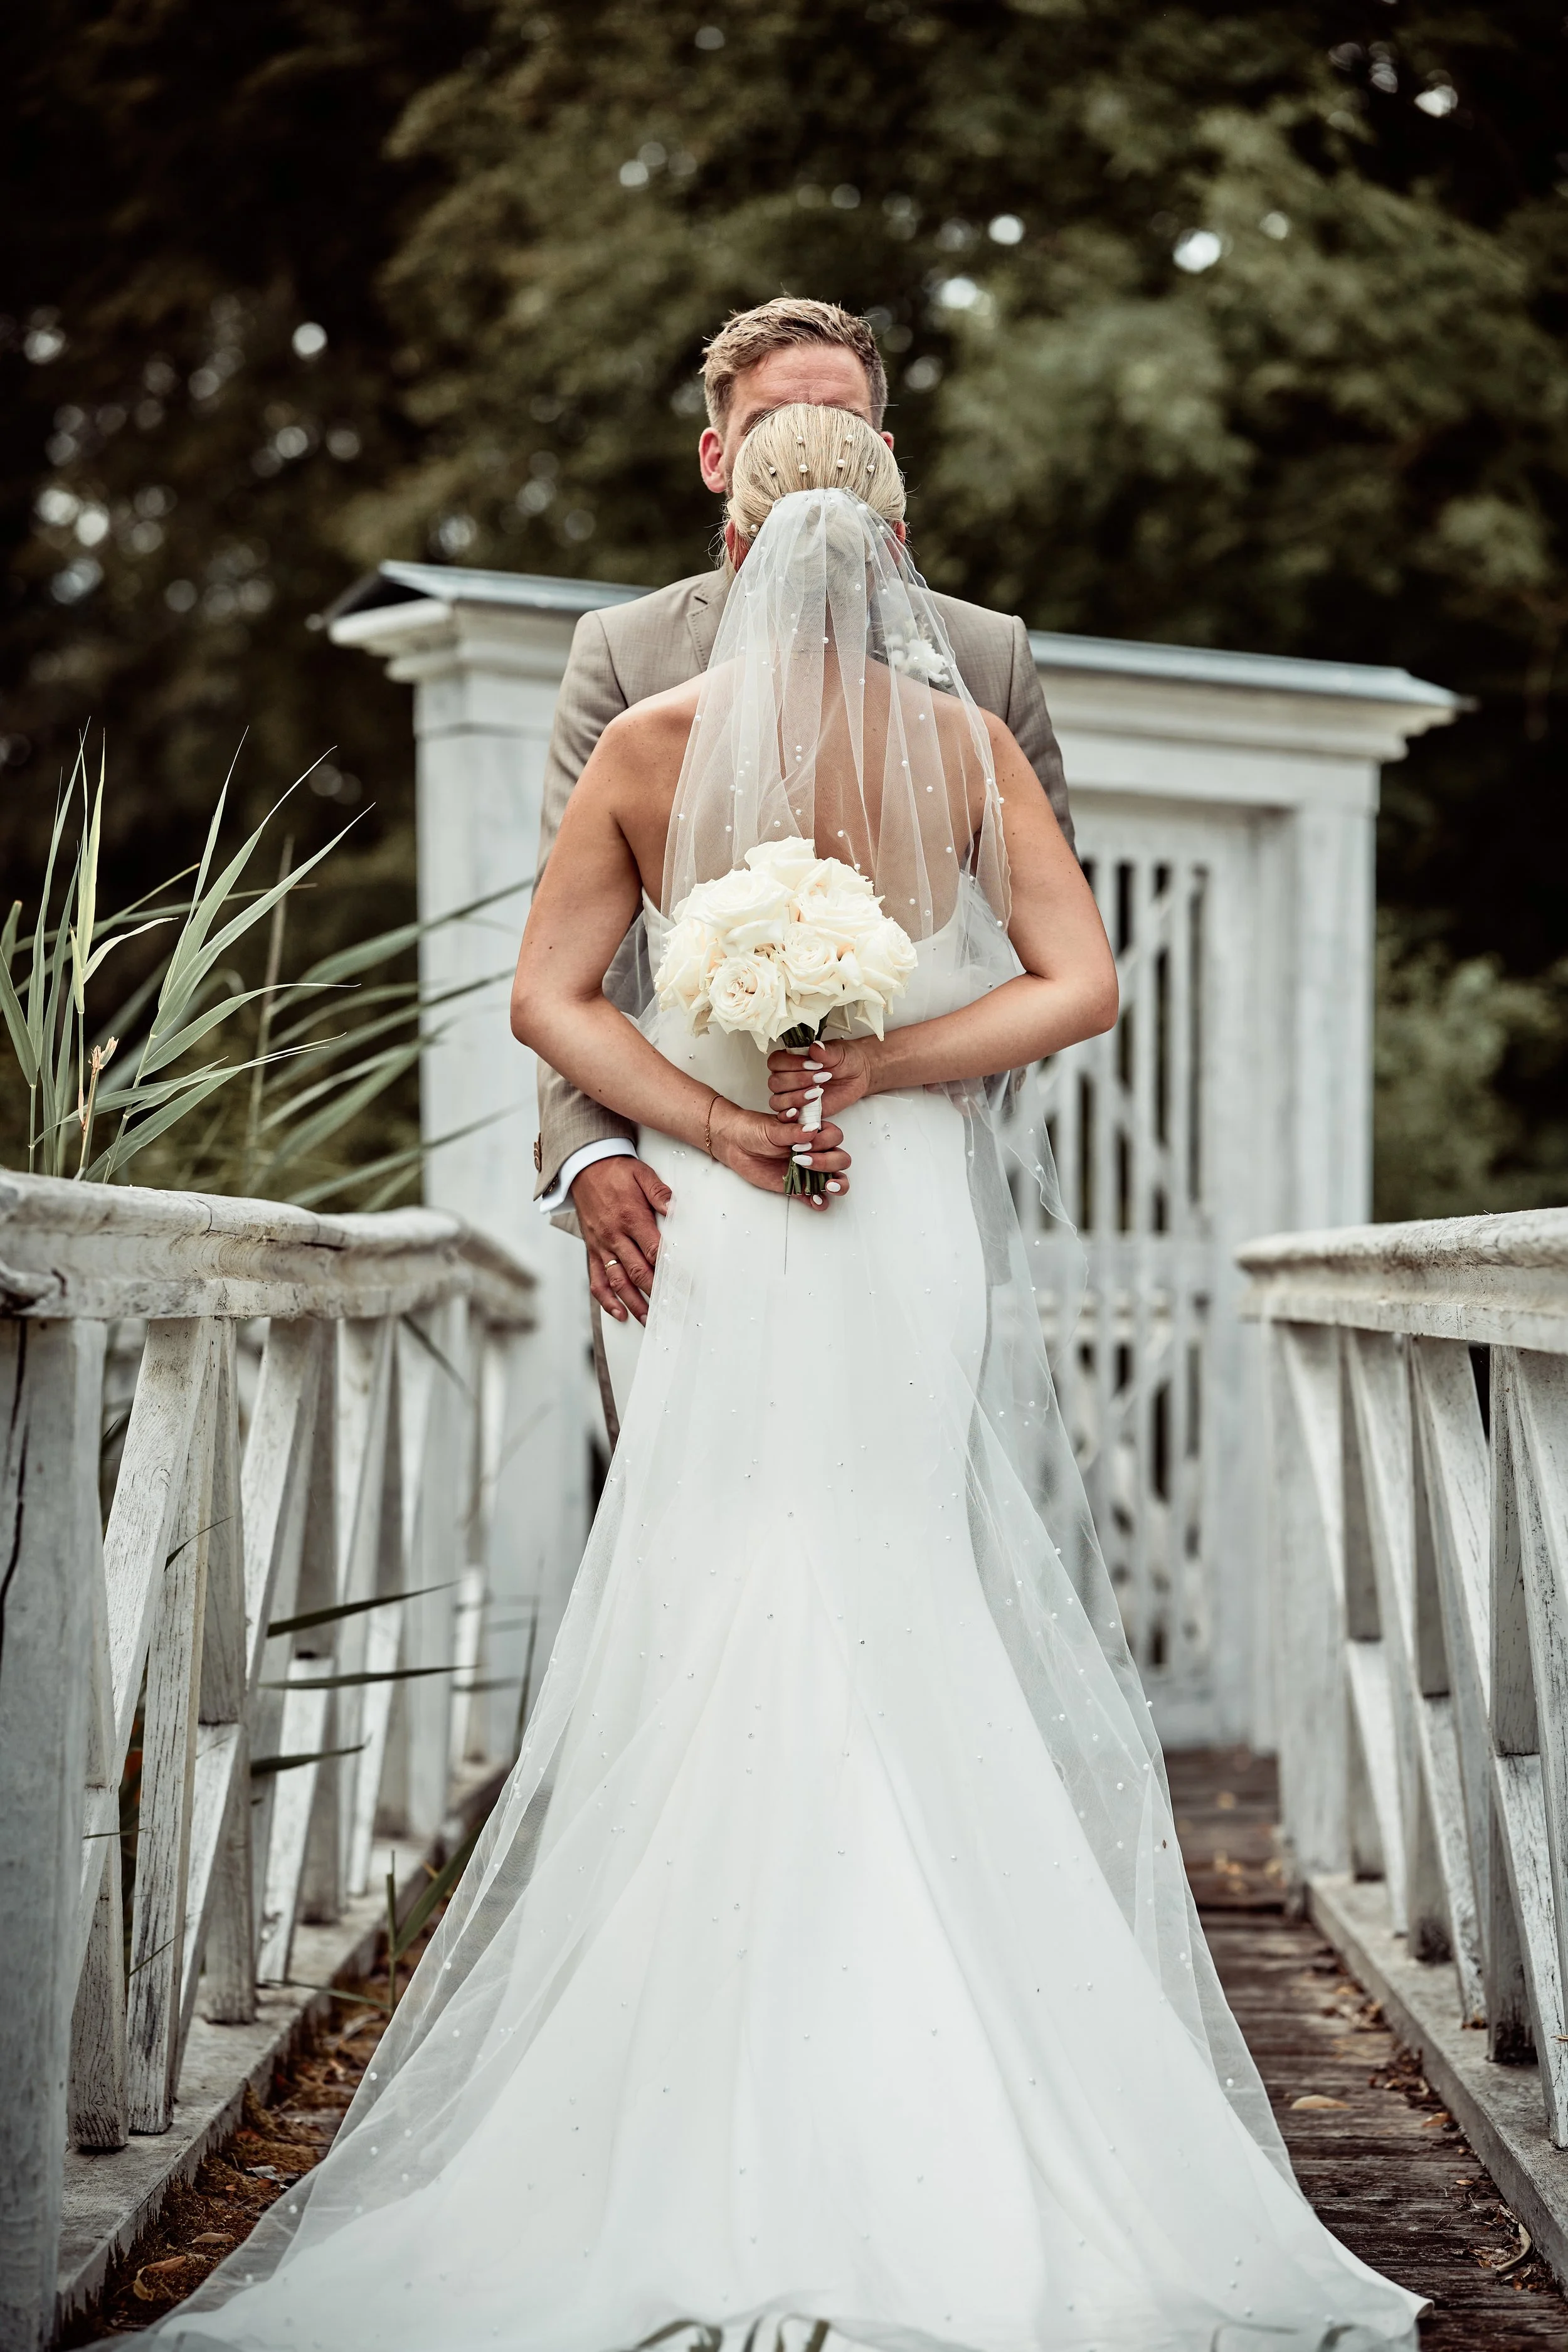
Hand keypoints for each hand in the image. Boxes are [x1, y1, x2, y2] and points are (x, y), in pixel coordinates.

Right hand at [571, 1155, 671, 1324]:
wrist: (583, 1167)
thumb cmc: (614, 1171)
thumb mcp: (641, 1174)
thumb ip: (659, 1193)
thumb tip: (675, 1209)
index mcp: (630, 1217)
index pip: (654, 1250)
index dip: (670, 1269)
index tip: (685, 1283)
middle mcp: (614, 1236)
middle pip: (638, 1271)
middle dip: (656, 1293)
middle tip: (672, 1309)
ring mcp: (602, 1246)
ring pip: (618, 1281)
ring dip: (634, 1303)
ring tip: (649, 1320)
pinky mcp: (593, 1250)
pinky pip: (597, 1279)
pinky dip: (606, 1299)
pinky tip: (619, 1312)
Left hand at [708, 1099, 851, 1209]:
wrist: (734, 1143)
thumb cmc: (754, 1130)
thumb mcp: (772, 1128)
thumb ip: (793, 1131)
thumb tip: (812, 1130)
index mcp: (812, 1133)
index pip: (834, 1137)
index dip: (824, 1142)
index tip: (804, 1144)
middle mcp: (815, 1151)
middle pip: (840, 1159)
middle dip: (829, 1162)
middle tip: (805, 1161)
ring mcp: (807, 1170)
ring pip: (835, 1179)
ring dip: (837, 1184)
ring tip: (828, 1186)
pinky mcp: (796, 1187)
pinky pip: (814, 1196)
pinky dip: (819, 1201)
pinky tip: (816, 1201)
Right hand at [766, 1037, 875, 1126]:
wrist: (858, 1074)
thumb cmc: (845, 1060)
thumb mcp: (838, 1052)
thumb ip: (825, 1051)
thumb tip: (816, 1047)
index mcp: (791, 1059)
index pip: (776, 1062)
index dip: (791, 1064)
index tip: (811, 1064)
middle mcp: (788, 1077)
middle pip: (775, 1082)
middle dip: (798, 1080)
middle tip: (820, 1077)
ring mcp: (792, 1095)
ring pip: (777, 1101)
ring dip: (795, 1098)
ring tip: (817, 1092)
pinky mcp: (800, 1110)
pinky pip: (784, 1117)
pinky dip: (790, 1116)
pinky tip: (801, 1111)